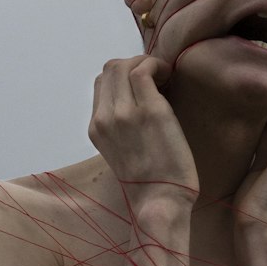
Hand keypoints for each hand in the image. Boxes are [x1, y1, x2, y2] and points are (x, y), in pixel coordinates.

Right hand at [89, 56, 199, 208]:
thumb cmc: (149, 184)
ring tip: (164, 77)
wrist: (161, 202)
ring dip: (147, 63)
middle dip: (135, 64)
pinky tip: (169, 77)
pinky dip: (157, 65)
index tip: (145, 84)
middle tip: (157, 77)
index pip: (102, 83)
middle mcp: (105, 119)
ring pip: (123, 65)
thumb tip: (138, 103)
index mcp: (97, 129)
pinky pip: (143, 71)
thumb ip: (121, 129)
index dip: (123, 76)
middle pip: (110, 69)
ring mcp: (125, 114)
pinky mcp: (151, 112)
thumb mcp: (122, 153)